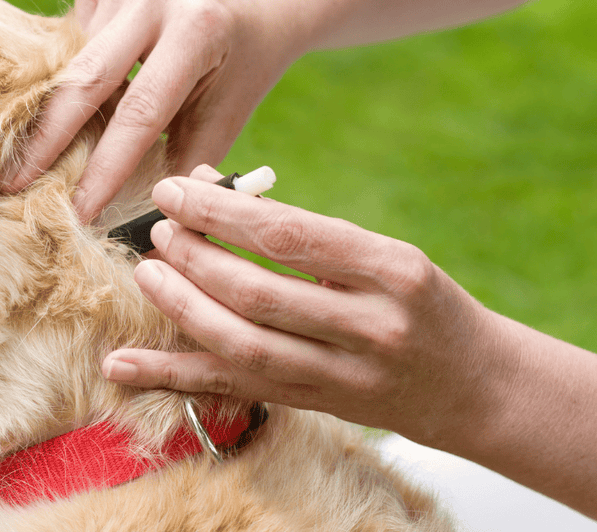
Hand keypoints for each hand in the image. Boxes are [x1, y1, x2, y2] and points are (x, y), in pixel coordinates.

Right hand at [0, 0, 306, 222]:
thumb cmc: (239, 69)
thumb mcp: (227, 117)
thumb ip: (184, 165)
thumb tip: (142, 227)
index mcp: (196, 30)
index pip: (141, 111)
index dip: (106, 167)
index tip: (79, 211)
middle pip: (85, 80)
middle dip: (46, 141)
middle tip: (10, 187)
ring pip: (71, 65)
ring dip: (54, 115)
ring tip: (24, 162)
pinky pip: (70, 47)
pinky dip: (69, 82)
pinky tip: (75, 102)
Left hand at [102, 165, 522, 446]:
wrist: (474, 384)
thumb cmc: (418, 302)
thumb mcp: (383, 255)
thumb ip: (306, 234)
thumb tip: (214, 195)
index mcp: (392, 270)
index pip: (291, 236)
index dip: (222, 213)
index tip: (175, 190)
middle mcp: (372, 327)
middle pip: (260, 293)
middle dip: (196, 259)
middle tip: (159, 231)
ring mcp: (345, 376)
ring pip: (244, 345)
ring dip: (183, 309)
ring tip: (148, 274)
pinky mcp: (318, 406)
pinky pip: (235, 389)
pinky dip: (172, 376)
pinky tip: (122, 365)